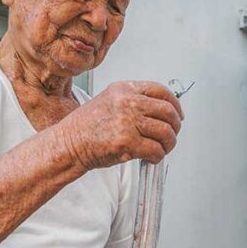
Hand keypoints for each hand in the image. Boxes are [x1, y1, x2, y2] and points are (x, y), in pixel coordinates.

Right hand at [61, 80, 183, 169]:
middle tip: (171, 136)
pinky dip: (157, 157)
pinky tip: (150, 158)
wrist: (68, 144)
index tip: (178, 115)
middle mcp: (128, 102)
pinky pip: (156, 150)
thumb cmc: (86, 127)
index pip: (161, 91)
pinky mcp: (128, 142)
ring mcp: (128, 122)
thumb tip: (161, 112)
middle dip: (175, 126)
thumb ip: (133, 102)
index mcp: (124, 89)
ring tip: (161, 150)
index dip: (175, 105)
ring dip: (168, 144)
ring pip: (166, 132)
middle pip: (168, 111)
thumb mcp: (109, 102)